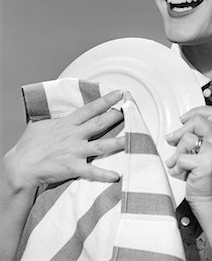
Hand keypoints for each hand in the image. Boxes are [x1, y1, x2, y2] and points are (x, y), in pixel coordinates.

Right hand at [3, 90, 124, 191]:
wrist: (20, 166)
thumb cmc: (29, 145)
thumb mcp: (42, 123)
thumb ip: (55, 116)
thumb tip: (58, 107)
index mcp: (68, 123)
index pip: (91, 108)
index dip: (106, 100)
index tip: (120, 93)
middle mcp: (74, 135)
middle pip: (100, 123)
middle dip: (117, 115)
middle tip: (132, 109)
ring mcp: (75, 151)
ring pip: (102, 145)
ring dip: (119, 142)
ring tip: (134, 137)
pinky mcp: (72, 167)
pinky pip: (91, 171)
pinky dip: (104, 174)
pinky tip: (117, 175)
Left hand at [165, 105, 211, 204]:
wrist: (207, 200)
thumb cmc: (200, 176)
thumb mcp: (199, 153)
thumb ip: (194, 138)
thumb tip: (175, 131)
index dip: (195, 112)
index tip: (183, 120)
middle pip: (198, 121)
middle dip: (180, 131)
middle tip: (171, 139)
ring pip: (187, 139)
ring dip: (176, 153)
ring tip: (176, 163)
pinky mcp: (206, 164)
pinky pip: (183, 157)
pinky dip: (176, 166)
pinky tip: (179, 173)